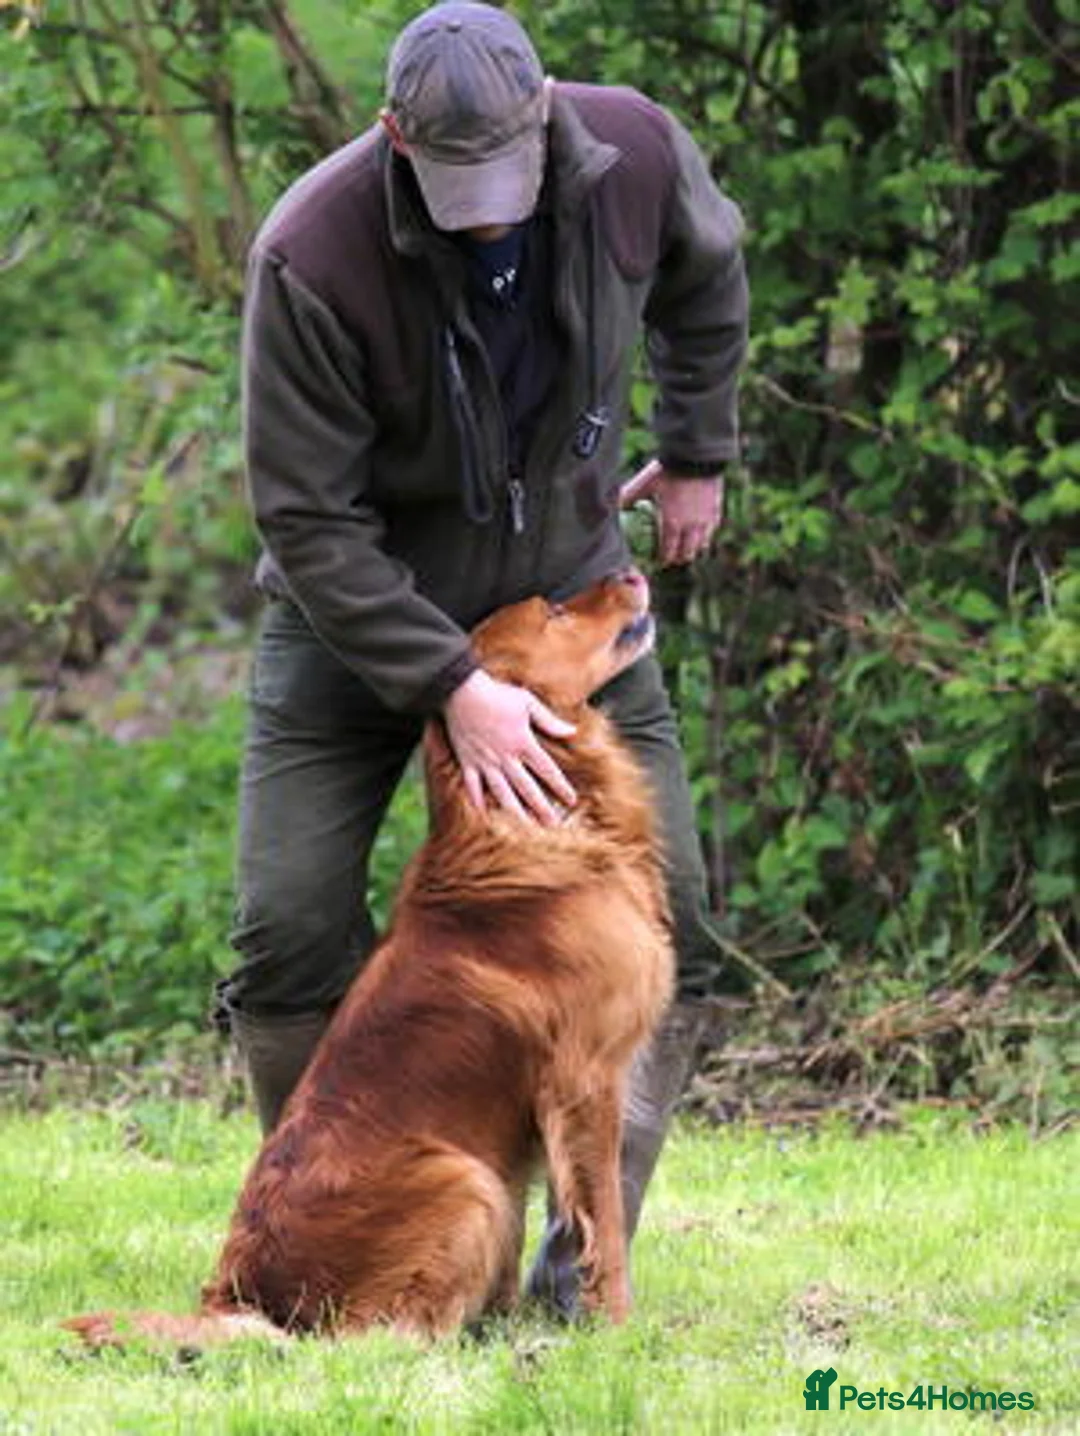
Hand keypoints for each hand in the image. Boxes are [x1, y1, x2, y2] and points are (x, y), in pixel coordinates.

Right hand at [442, 669, 576, 824]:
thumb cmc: (496, 694)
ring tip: (523, 829)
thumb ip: (549, 720)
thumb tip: (571, 731)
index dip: (560, 786)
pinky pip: (472, 787)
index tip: (571, 800)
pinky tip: (484, 817)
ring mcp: (485, 762)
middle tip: (552, 826)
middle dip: (541, 808)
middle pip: (527, 788)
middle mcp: (505, 757)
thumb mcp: (527, 702)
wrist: (461, 690)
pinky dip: (477, 802)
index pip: (547, 769)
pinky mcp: (467, 762)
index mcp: (523, 742)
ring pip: (502, 793)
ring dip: (514, 812)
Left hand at [619, 459, 723, 565]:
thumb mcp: (646, 483)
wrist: (696, 456)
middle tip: (674, 559)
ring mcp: (706, 520)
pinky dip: (706, 535)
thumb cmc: (669, 470)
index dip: (664, 559)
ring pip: (702, 545)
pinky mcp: (716, 510)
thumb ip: (630, 495)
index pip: (669, 551)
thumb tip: (615, 504)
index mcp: (671, 524)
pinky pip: (712, 530)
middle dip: (680, 558)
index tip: (660, 562)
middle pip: (687, 553)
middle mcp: (691, 527)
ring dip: (695, 549)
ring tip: (689, 550)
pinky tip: (703, 534)